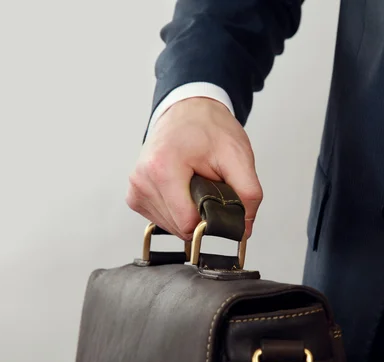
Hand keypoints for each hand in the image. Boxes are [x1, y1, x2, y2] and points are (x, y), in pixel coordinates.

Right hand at [126, 97, 262, 240]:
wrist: (188, 111)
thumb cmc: (208, 128)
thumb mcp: (238, 156)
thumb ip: (248, 194)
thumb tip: (244, 229)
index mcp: (162, 168)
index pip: (188, 223)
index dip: (210, 220)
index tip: (218, 199)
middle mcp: (142, 179)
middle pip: (180, 228)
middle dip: (200, 214)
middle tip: (207, 184)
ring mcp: (136, 189)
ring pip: (171, 227)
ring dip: (189, 212)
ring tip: (194, 183)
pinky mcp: (135, 196)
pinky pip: (162, 220)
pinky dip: (178, 211)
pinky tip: (183, 189)